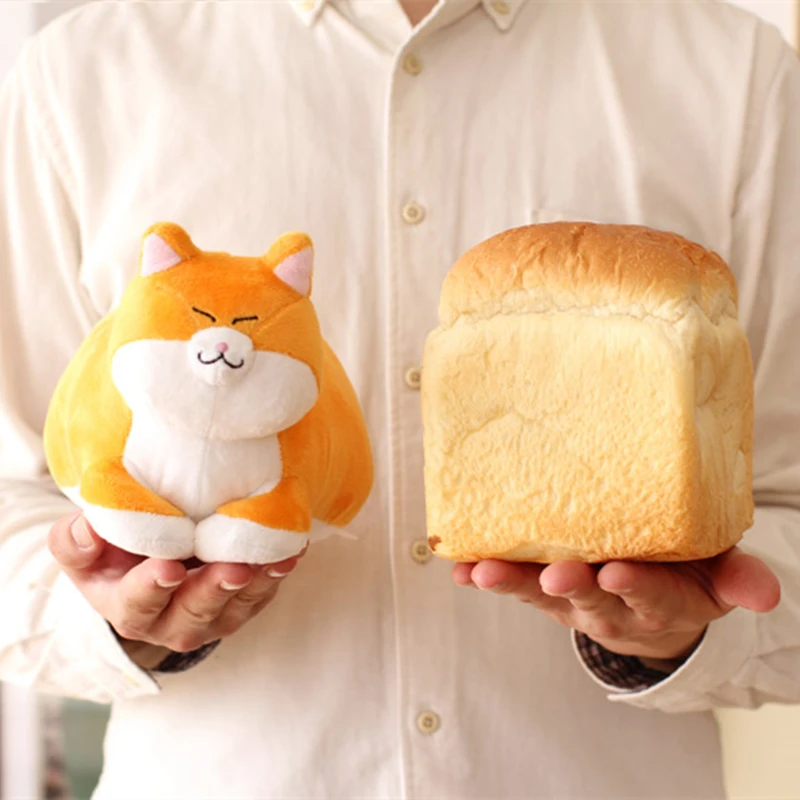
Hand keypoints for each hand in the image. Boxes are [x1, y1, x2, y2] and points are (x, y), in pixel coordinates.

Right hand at [48, 512, 301, 668]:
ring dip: (257, 583)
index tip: (168, 567)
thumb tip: (88, 528)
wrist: (148, 562)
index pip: (138, 604)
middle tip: (232, 567)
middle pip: (194, 613)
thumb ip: (76, 541)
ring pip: (236, 606)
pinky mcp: (243, 605)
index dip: (151, 588)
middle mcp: (171, 622)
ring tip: (273, 558)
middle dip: (214, 590)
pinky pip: (264, 592)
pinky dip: (278, 571)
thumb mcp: (84, 549)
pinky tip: (292, 549)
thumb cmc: (112, 554)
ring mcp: (213, 617)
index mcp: (127, 608)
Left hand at [452, 548, 779, 665]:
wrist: (650, 602)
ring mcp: (570, 596)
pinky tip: (458, 568)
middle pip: (585, 595)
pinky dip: (486, 576)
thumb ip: (738, 579)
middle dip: (568, 585)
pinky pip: (513, 582)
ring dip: (510, 582)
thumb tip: (767, 594)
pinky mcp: (543, 587)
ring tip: (481, 575)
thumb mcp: (717, 577)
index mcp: (656, 594)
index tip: (617, 574)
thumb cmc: (683, 575)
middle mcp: (607, 600)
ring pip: (538, 592)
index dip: (632, 585)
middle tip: (554, 575)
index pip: (646, 591)